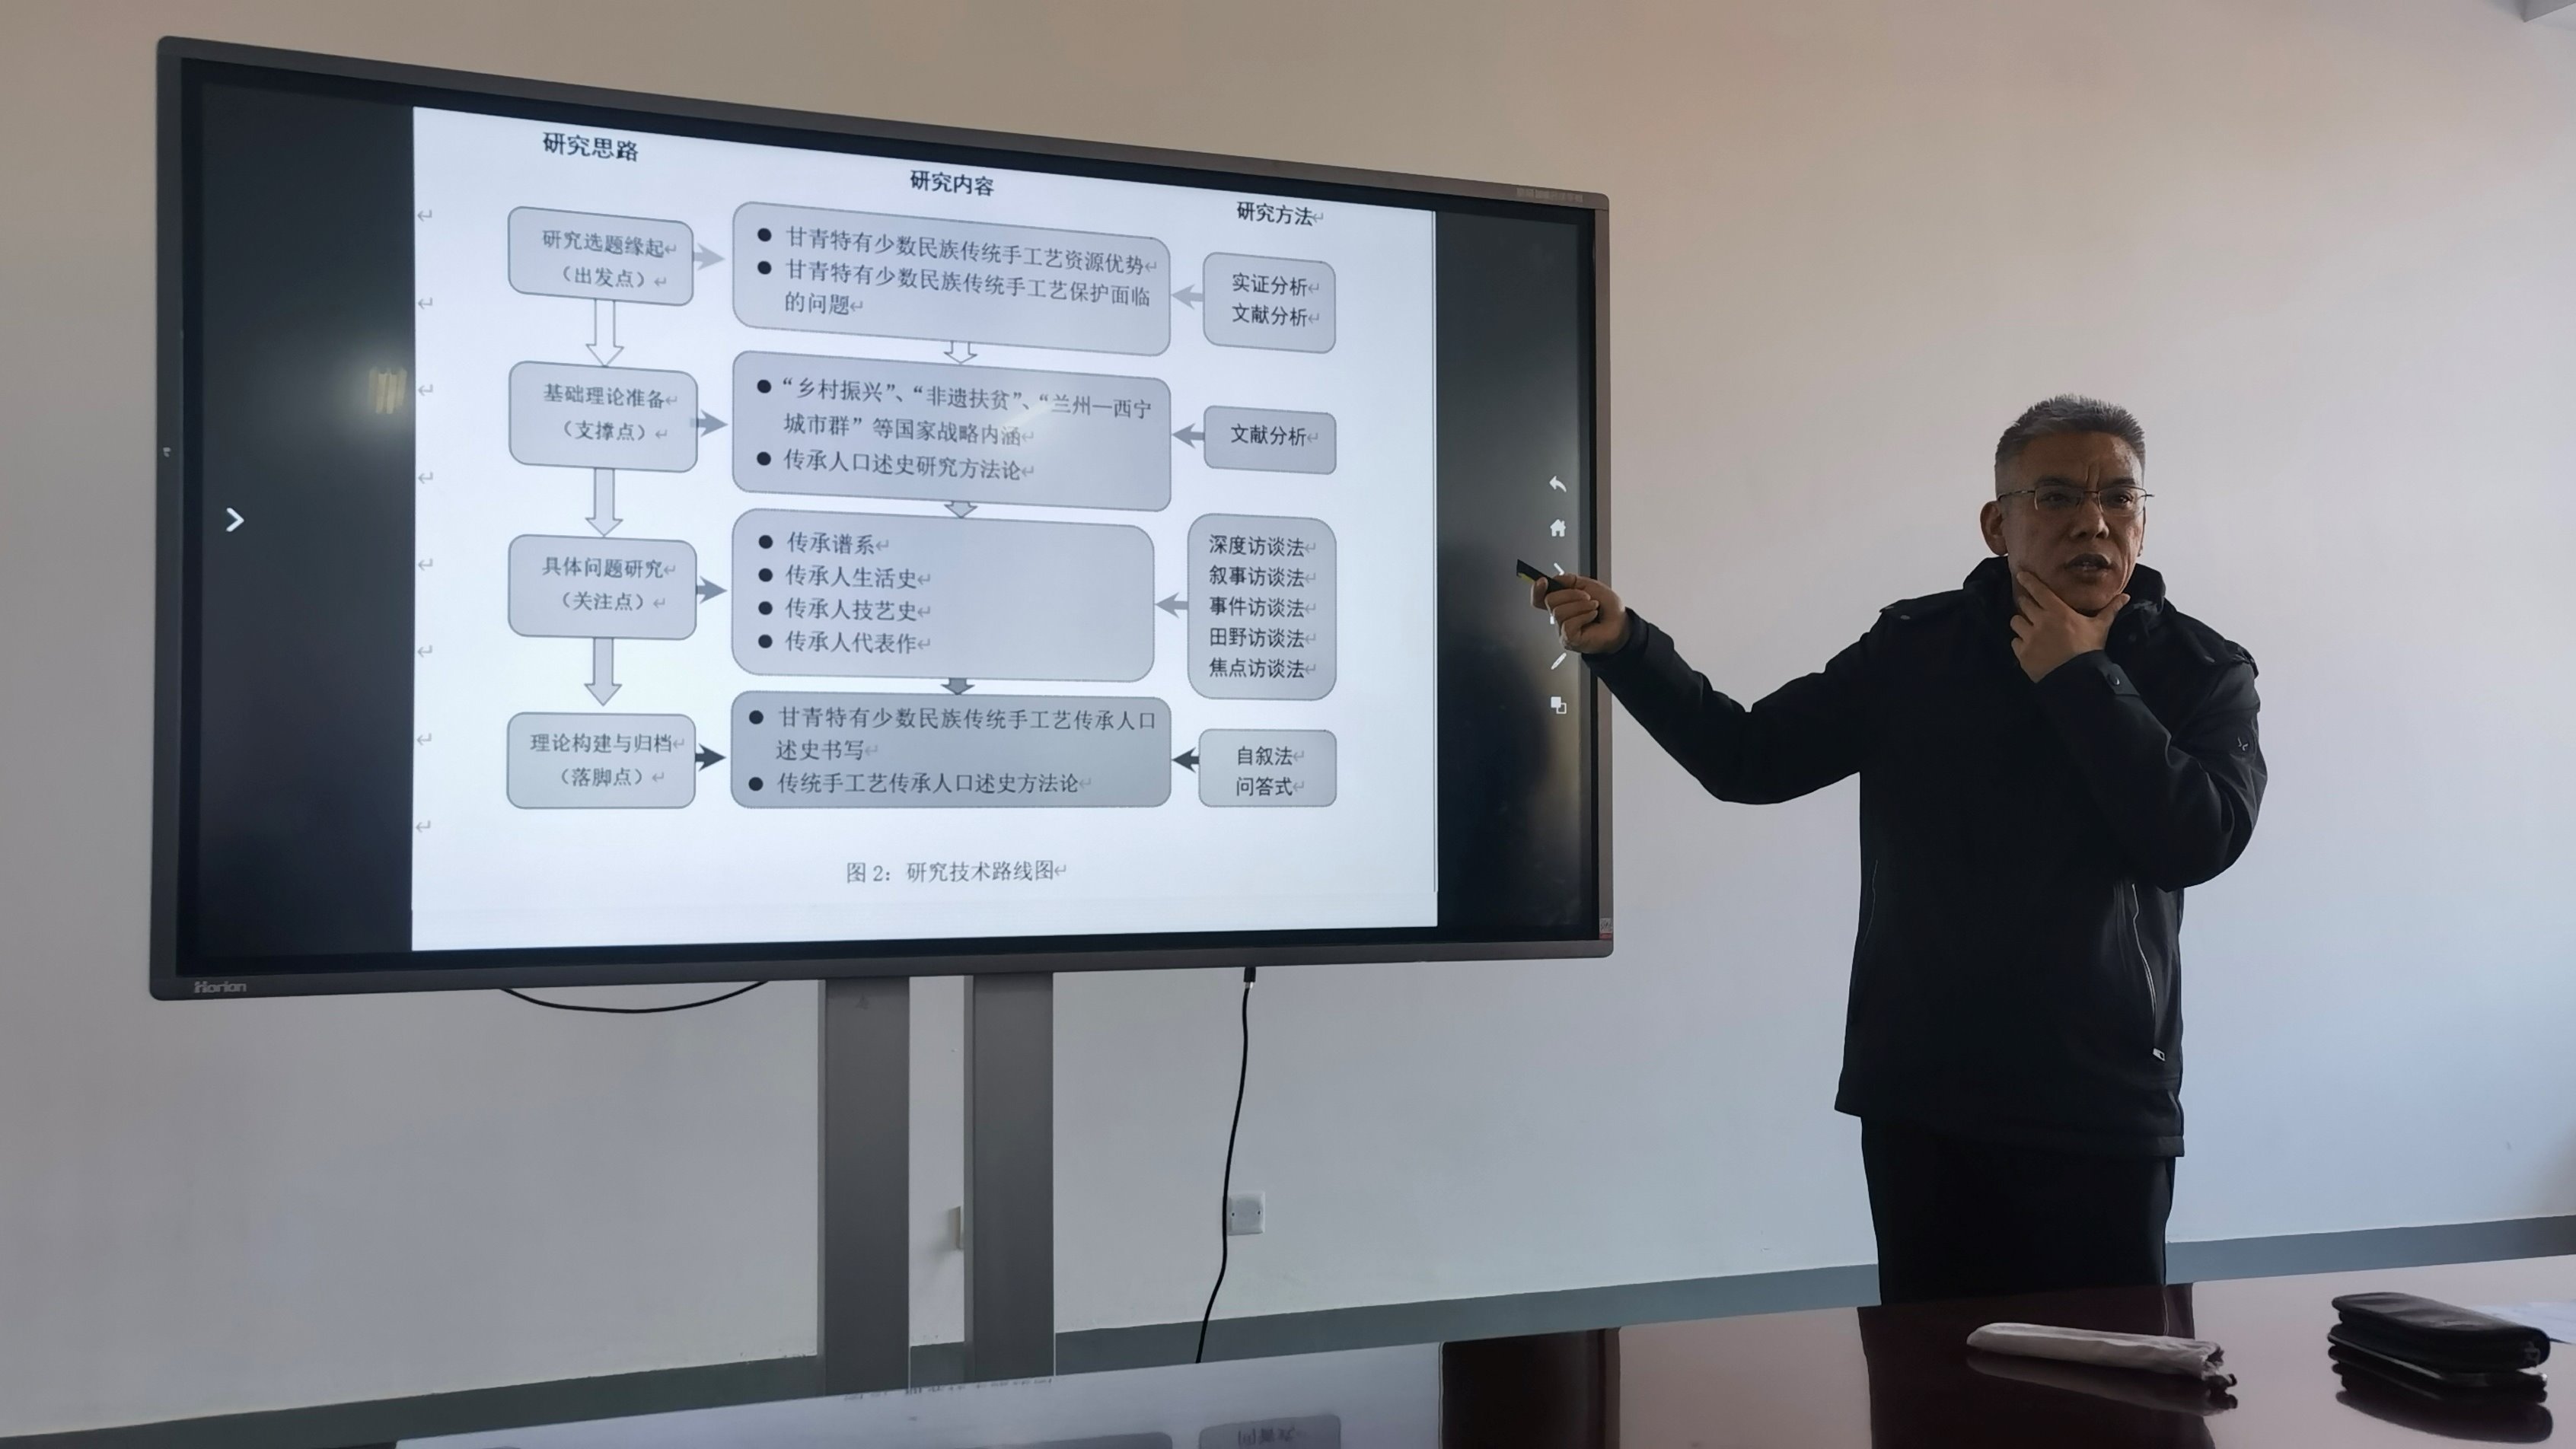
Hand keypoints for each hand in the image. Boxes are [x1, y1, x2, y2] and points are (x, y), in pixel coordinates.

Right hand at [1531, 572, 1629, 652]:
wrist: (1621, 624)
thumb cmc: (1608, 608)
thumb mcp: (1590, 586)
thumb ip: (1571, 580)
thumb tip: (1556, 578)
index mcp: (1562, 602)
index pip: (1539, 598)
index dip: (1537, 589)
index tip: (1543, 581)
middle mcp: (1560, 616)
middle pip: (1549, 600)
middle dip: (1571, 594)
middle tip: (1588, 597)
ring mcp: (1562, 629)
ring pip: (1559, 612)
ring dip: (1581, 606)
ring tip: (1593, 607)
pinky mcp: (1569, 639)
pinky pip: (1568, 624)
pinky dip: (1583, 616)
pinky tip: (1592, 617)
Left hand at [2010, 568, 2124, 680]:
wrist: (2078, 677)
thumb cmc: (2090, 649)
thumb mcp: (2101, 627)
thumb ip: (2110, 610)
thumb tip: (2125, 596)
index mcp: (2057, 611)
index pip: (2038, 590)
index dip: (2028, 581)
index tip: (2021, 575)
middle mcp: (2040, 621)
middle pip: (2023, 604)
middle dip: (2026, 604)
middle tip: (2031, 607)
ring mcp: (2029, 638)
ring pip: (2015, 622)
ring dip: (2021, 623)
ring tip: (2028, 627)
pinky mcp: (2022, 654)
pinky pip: (2015, 642)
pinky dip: (2020, 642)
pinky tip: (2029, 646)